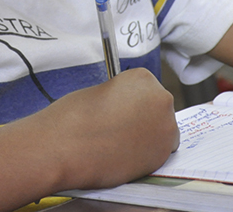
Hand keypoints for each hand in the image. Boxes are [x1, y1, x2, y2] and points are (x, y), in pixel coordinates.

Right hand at [41, 68, 177, 190]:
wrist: (66, 147)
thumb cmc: (74, 119)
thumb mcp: (98, 92)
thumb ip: (121, 98)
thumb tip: (128, 110)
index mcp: (143, 77)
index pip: (147, 88)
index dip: (133, 101)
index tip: (123, 110)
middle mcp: (161, 99)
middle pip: (159, 108)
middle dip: (143, 117)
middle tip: (121, 128)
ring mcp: (166, 128)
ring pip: (162, 131)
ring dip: (146, 136)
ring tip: (120, 143)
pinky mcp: (163, 155)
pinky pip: (159, 153)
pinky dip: (145, 154)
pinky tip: (124, 155)